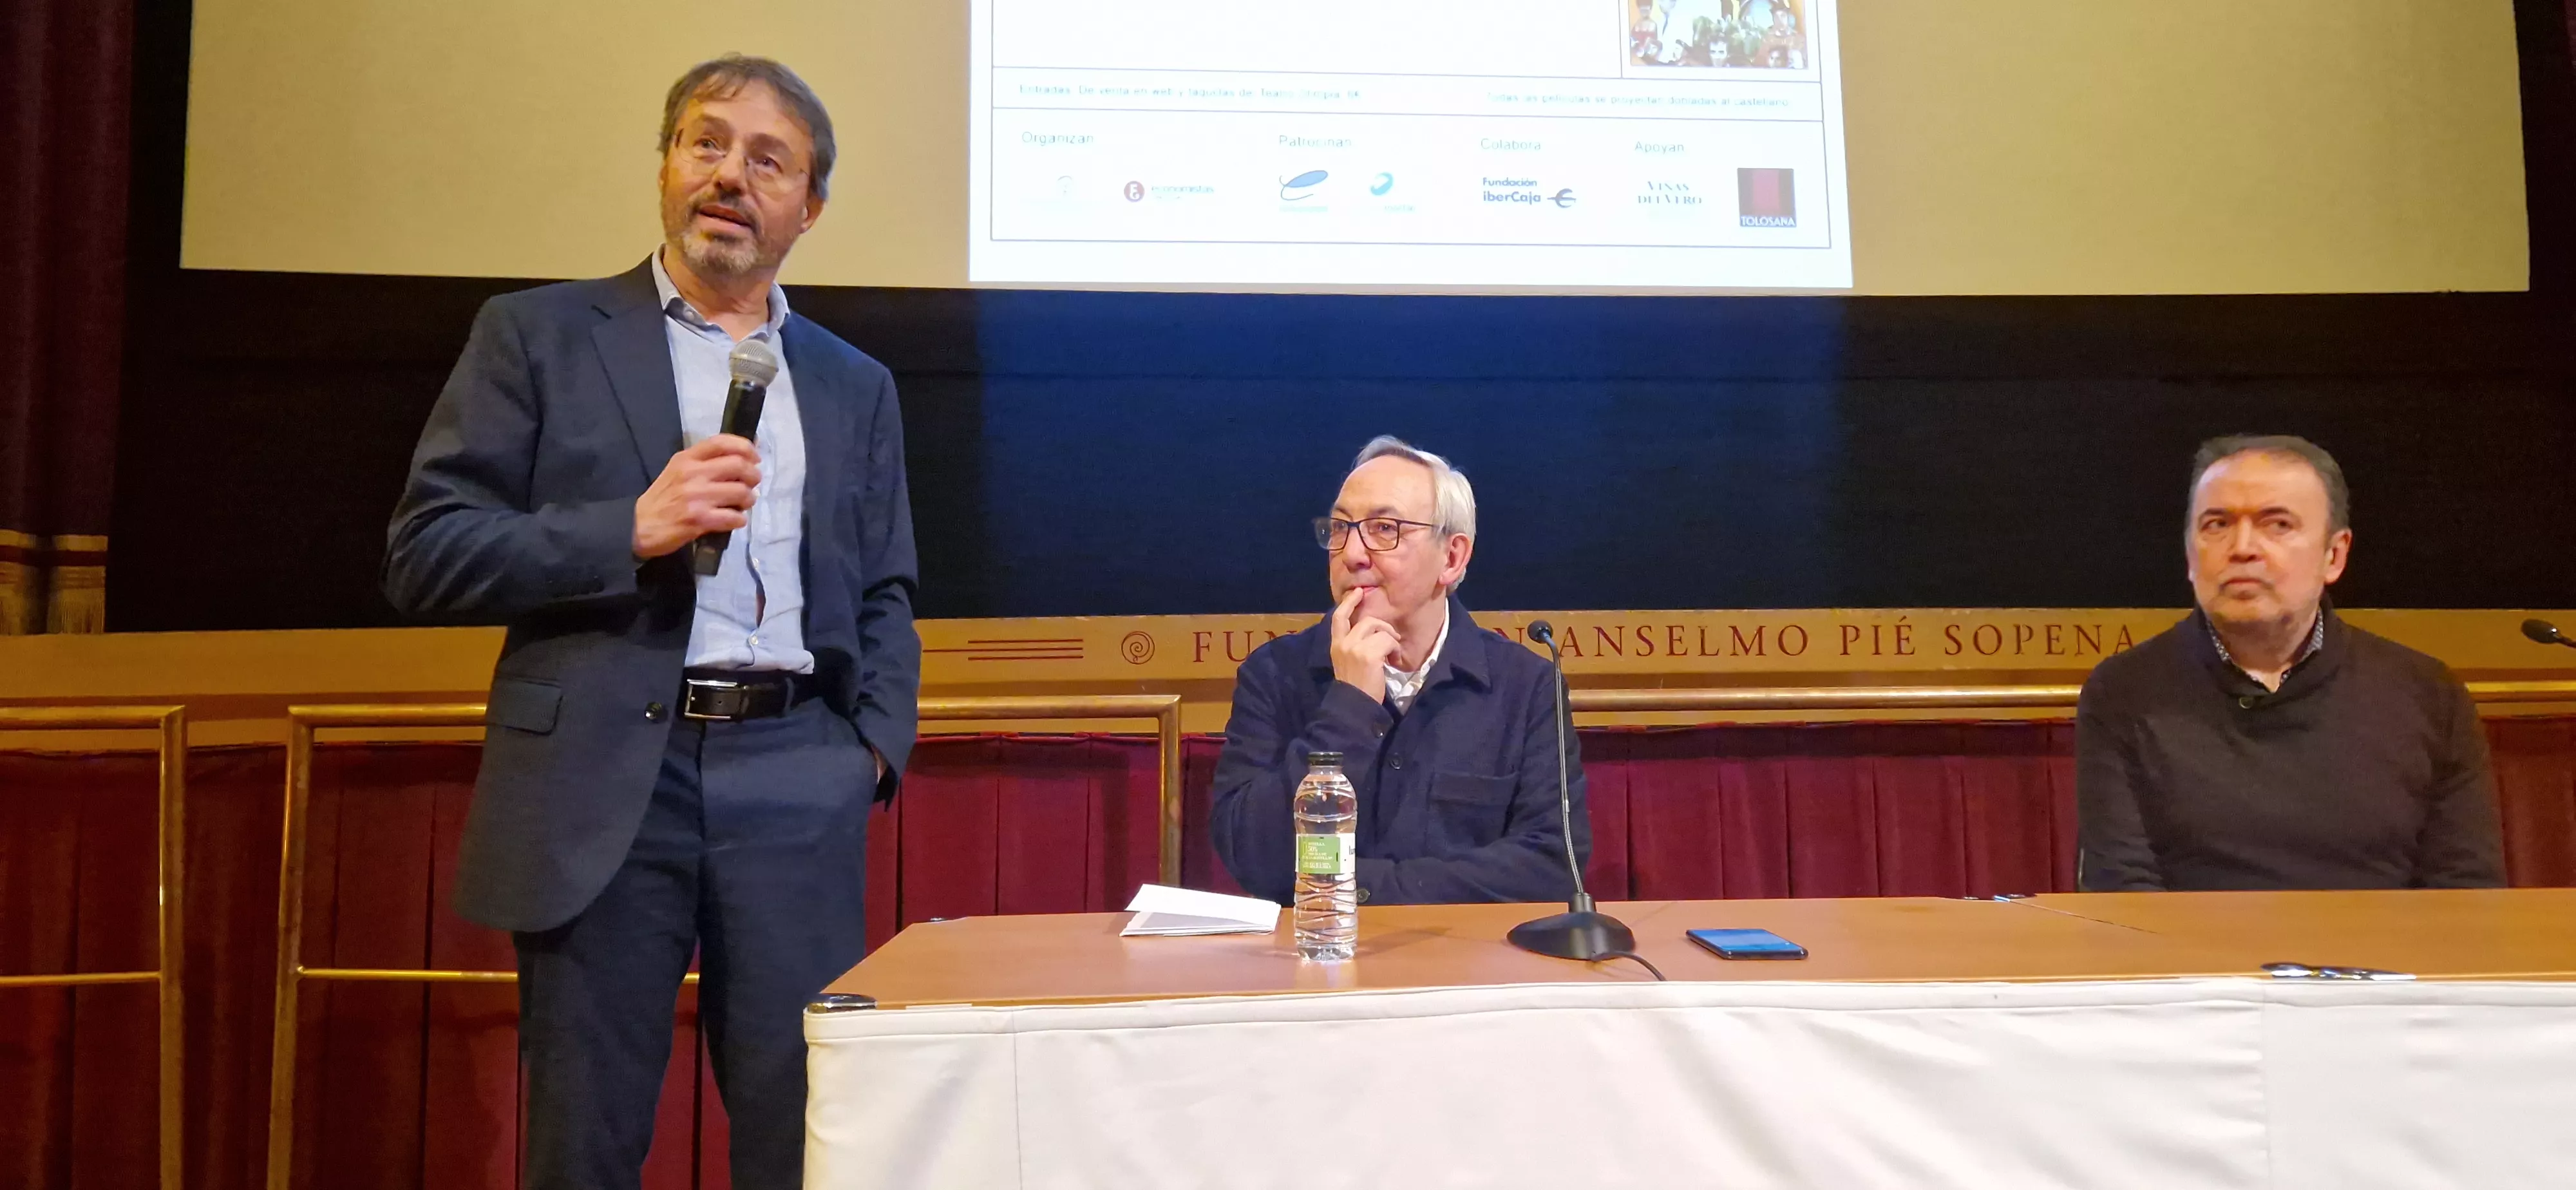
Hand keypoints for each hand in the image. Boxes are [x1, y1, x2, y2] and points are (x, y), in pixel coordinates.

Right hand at [632, 435, 759, 558]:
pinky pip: (733, 517)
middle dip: (753, 476)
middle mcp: (692, 473)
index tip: (755, 458)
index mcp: (687, 458)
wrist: (638, 525)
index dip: (746, 447)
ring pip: (741, 492)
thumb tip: (746, 454)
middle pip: (738, 466)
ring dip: (749, 499)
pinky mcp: (699, 520)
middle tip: (753, 484)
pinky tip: (734, 520)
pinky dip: (739, 520)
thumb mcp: (678, 471)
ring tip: (743, 504)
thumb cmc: (663, 498)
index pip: (722, 442)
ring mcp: (696, 497)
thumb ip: (707, 462)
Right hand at [1329, 587, 1399, 702]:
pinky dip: (1395, 650)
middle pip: (1366, 620)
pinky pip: (1388, 641)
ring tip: (1392, 655)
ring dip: (1391, 640)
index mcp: (1336, 645)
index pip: (1339, 617)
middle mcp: (1343, 643)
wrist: (1354, 705)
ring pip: (1379, 629)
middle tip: (1392, 638)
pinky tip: (1393, 662)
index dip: (1349, 603)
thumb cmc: (1355, 687)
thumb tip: (1373, 632)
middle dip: (1383, 626)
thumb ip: (1354, 645)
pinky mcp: (1369, 654)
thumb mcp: (1348, 662)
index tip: (1359, 592)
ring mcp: (1355, 647)